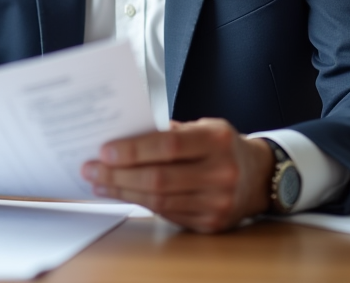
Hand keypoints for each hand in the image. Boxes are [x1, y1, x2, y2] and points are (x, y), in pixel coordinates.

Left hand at [80, 117, 273, 232]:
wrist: (258, 176)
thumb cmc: (222, 146)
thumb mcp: (205, 127)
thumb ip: (171, 132)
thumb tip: (125, 137)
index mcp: (217, 140)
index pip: (169, 145)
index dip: (134, 150)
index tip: (104, 150)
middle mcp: (220, 172)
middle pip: (160, 178)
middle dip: (118, 175)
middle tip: (91, 169)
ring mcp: (217, 202)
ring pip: (160, 200)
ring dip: (123, 192)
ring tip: (99, 183)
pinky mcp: (210, 223)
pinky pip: (167, 214)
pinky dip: (140, 204)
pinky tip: (122, 195)